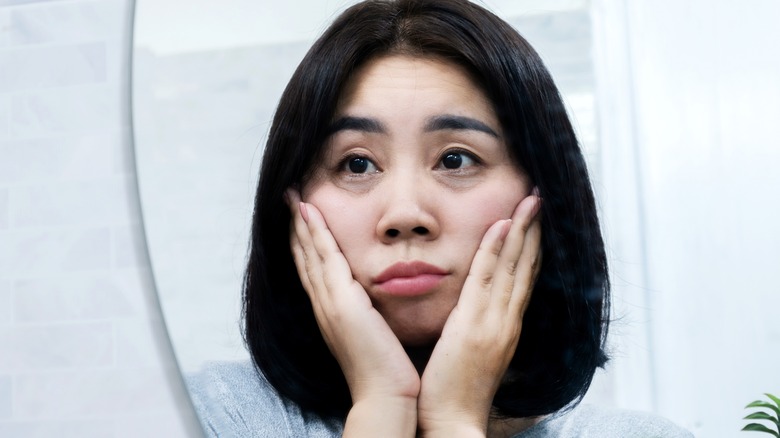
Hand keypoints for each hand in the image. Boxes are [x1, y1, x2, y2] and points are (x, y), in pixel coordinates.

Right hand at [286, 189, 418, 435]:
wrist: (386, 394)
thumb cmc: (389, 369)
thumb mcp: (377, 333)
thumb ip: (374, 315)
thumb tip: (379, 303)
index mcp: (333, 312)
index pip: (315, 269)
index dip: (305, 243)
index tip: (302, 218)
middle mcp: (324, 304)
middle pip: (304, 257)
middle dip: (297, 227)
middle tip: (290, 199)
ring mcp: (329, 302)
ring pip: (310, 252)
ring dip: (301, 222)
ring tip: (294, 197)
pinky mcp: (340, 301)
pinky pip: (324, 256)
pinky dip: (314, 232)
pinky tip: (309, 211)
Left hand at [417, 191, 542, 436]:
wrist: (451, 422)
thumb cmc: (454, 391)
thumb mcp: (471, 353)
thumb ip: (475, 328)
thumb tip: (468, 309)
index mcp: (505, 327)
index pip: (523, 279)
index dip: (531, 248)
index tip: (535, 221)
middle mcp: (507, 321)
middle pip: (526, 267)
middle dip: (534, 231)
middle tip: (539, 198)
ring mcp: (494, 323)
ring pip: (512, 267)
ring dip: (522, 230)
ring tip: (530, 200)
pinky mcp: (475, 326)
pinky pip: (487, 279)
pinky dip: (495, 250)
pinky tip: (500, 225)